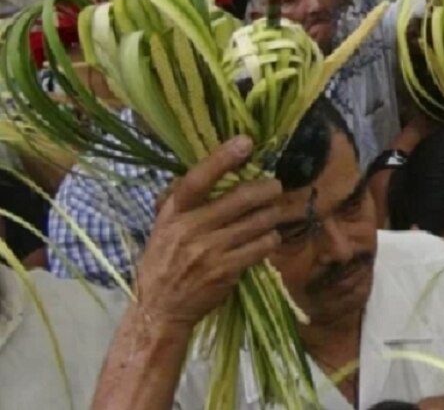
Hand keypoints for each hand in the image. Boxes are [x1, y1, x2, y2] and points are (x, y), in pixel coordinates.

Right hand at [133, 137, 293, 329]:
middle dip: (266, 189)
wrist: (160, 309)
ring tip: (275, 211)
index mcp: (173, 213)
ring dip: (272, 214)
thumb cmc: (164, 262)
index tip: (245, 142)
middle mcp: (190, 229)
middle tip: (276, 185)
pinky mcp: (225, 271)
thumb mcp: (164, 227)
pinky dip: (270, 239)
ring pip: (256, 223)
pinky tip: (269, 237)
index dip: (222, 159)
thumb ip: (184, 202)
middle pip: (239, 199)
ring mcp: (208, 251)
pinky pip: (260, 247)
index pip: (197, 180)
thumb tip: (211, 170)